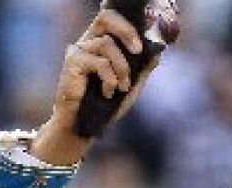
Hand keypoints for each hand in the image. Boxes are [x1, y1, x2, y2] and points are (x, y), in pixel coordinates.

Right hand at [30, 7, 161, 165]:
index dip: (127, 24)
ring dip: (122, 67)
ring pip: (106, 44)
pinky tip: (108, 92)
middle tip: (137, 49)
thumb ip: (142, 68)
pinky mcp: (72, 62)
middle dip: (126, 31)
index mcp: (101, 43)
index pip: (111, 18)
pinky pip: (99, 62)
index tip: (141, 44)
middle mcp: (88, 42)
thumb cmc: (106, 105)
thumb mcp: (131, 85)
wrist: (86, 125)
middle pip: (105, 18)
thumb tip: (158, 50)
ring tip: (122, 87)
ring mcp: (78, 51)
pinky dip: (110, 78)